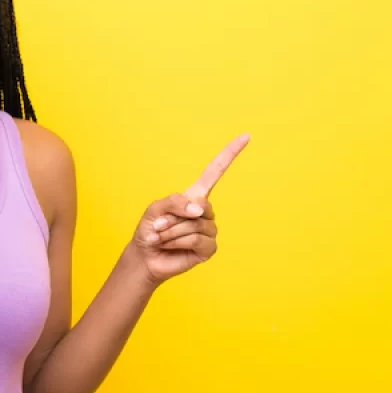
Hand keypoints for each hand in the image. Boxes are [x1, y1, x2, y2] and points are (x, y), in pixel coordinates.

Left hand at [129, 134, 249, 285]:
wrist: (146, 256)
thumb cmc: (150, 230)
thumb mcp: (156, 209)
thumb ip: (175, 202)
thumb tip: (200, 210)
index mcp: (195, 195)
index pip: (215, 171)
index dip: (230, 154)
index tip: (246, 136)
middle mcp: (205, 211)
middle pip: (199, 206)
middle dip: (173, 217)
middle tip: (158, 226)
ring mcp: (209, 230)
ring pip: (196, 225)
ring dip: (172, 232)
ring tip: (161, 238)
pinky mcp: (208, 248)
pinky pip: (197, 240)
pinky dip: (178, 242)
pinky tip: (170, 246)